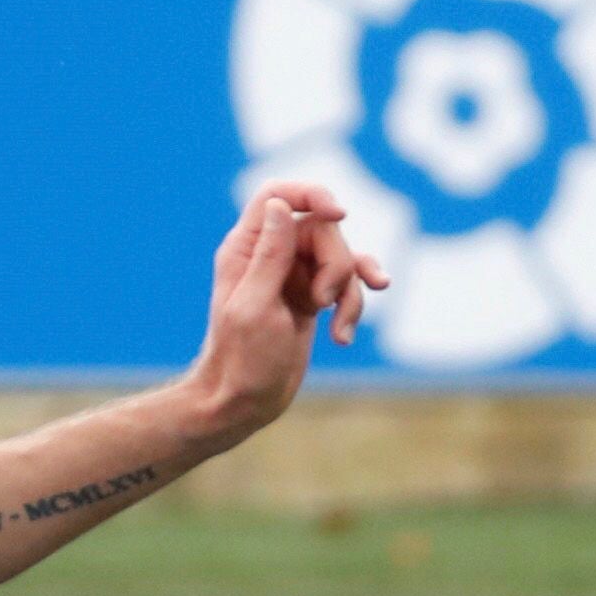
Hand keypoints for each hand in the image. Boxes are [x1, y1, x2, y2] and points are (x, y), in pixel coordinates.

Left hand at [180, 181, 388, 442]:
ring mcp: (294, 275)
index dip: (312, 194)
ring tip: (337, 329)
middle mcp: (271, 254)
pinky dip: (353, 307)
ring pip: (341, 258)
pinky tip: (344, 336)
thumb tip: (279, 205)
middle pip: (323, 228)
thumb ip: (271, 254)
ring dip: (349, 292)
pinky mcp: (313, 297)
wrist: (245, 402)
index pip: (278, 195)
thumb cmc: (242, 359)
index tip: (339, 214)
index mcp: (246, 248)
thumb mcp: (256, 306)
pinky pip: (347, 286)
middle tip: (321, 302)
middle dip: (336, 263)